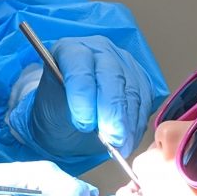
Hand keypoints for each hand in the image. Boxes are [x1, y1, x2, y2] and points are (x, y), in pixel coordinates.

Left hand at [12, 35, 155, 159]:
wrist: (70, 115)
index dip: (83, 95)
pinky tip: (129, 138)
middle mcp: (99, 52)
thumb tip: (90, 122)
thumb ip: (68, 112)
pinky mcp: (140, 80)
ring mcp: (123, 63)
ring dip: (128, 122)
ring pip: (132, 90)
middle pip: (112, 76)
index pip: (80, 67)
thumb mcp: (52, 112)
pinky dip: (137, 124)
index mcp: (70, 51)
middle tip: (110, 137)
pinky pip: (145, 101)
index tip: (84, 121)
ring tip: (120, 144)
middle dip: (112, 110)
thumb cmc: (58, 110)